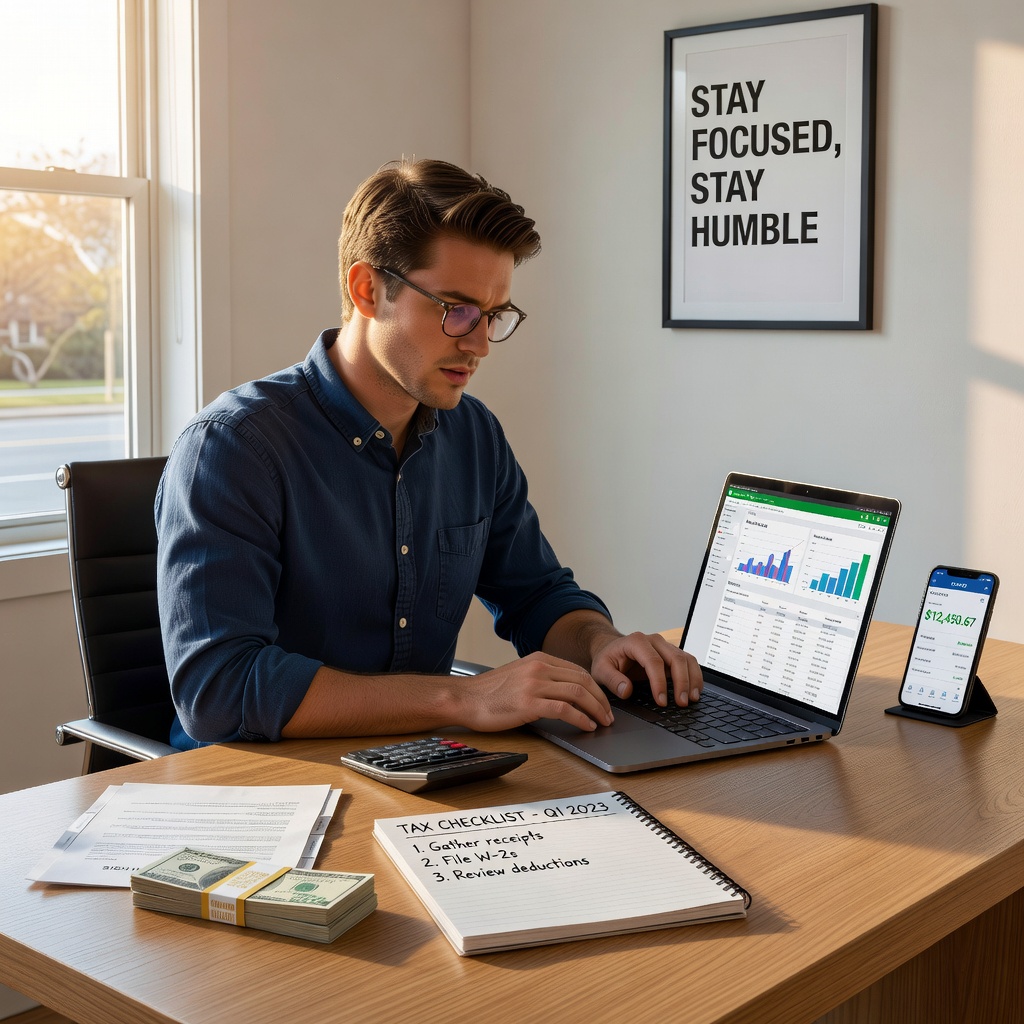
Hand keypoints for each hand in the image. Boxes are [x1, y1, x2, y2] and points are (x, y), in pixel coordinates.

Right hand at [456, 652, 614, 732]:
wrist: (464, 698)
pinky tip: (586, 726)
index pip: (579, 671)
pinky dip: (580, 718)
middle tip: (609, 715)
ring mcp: (534, 684)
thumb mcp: (520, 674)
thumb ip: (542, 677)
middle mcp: (539, 668)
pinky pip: (564, 709)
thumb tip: (567, 692)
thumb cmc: (489, 692)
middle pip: (583, 681)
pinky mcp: (529, 703)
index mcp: (539, 659)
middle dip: (601, 700)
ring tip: (602, 722)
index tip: (603, 702)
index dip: (596, 688)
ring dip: (596, 709)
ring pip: (578, 693)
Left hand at [589, 631, 702, 707]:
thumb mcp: (600, 669)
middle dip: (682, 682)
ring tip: (692, 698)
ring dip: (692, 679)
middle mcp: (654, 641)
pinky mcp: (671, 654)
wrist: (611, 650)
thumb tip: (626, 690)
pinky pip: (688, 662)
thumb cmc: (607, 659)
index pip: (654, 661)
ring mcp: (665, 646)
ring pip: (686, 659)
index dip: (659, 682)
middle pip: (675, 658)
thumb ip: (612, 679)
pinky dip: (694, 676)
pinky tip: (694, 691)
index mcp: (637, 642)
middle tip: (681, 703)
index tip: (661, 701)